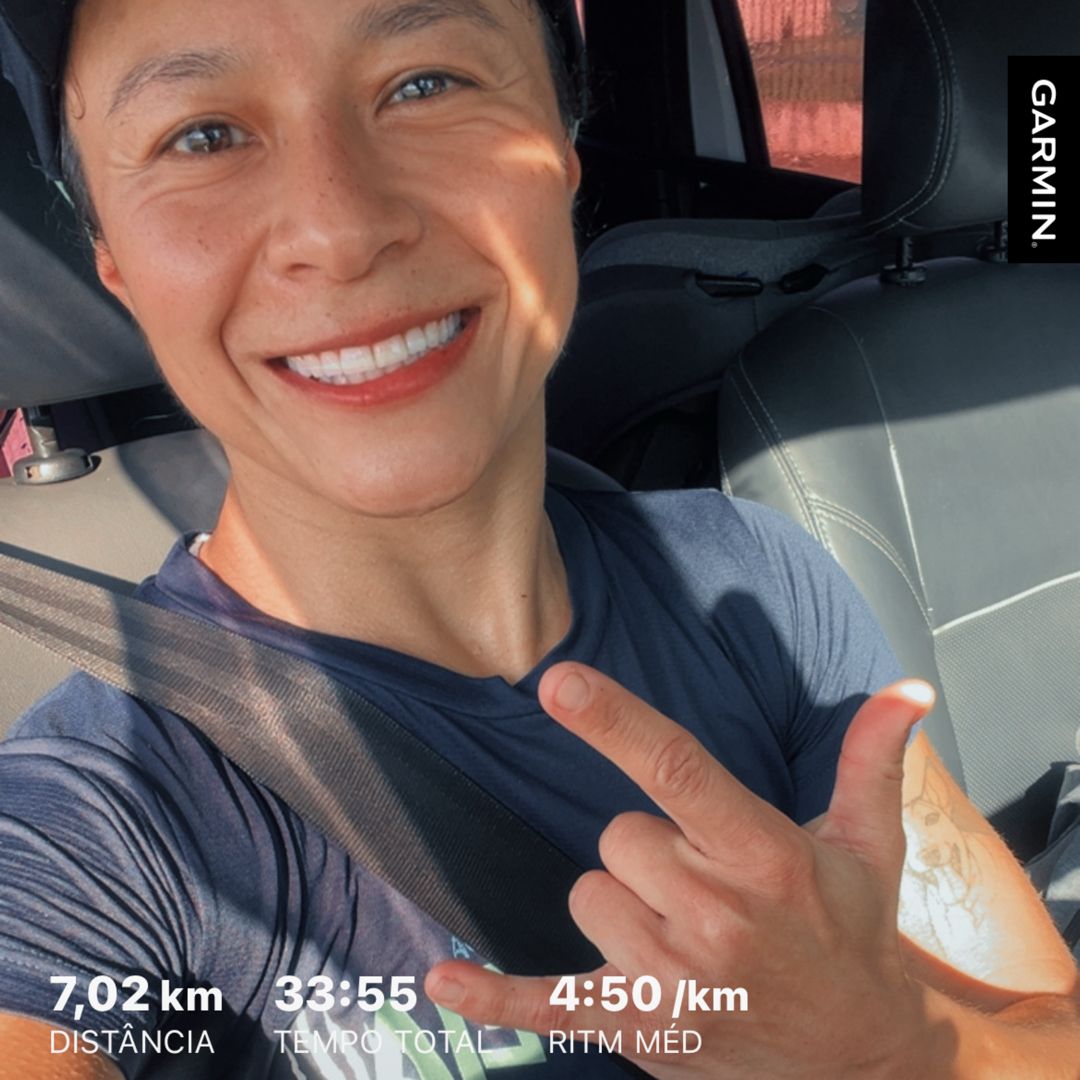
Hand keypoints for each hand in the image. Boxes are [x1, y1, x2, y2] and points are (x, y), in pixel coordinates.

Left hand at [425, 663, 939, 1078]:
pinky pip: (551, 1006)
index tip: (557, 681)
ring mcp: (675, 979)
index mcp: (763, 855)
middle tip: (707, 880)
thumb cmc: (852, 932)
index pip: (675, 769)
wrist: (861, 1059)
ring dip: (626, 905)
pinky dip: (497, 999)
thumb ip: (872, 760)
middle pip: (615, 836)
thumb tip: (909, 689)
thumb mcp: (869, 844)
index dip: (613, 720)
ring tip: (690, 933)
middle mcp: (715, 915)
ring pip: (589, 896)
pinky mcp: (643, 1028)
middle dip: (650, 848)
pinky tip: (446, 983)